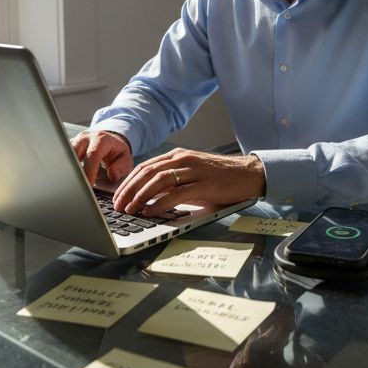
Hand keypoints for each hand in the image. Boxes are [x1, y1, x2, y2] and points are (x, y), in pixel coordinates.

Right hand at [71, 129, 133, 184]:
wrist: (109, 140)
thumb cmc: (116, 152)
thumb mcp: (125, 158)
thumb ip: (121, 167)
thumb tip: (112, 175)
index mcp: (101, 139)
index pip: (93, 154)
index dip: (89, 170)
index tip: (88, 184)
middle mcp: (86, 137)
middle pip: (75, 153)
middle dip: (75, 171)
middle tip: (77, 187)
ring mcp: (75, 140)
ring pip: (66, 155)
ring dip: (68, 169)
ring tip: (72, 184)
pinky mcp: (69, 145)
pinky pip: (63, 156)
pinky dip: (65, 167)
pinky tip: (68, 178)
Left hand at [113, 148, 264, 215]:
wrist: (249, 174)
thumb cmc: (221, 178)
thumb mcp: (193, 176)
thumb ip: (173, 183)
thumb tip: (150, 198)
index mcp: (179, 156)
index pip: (145, 166)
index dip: (128, 181)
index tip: (118, 196)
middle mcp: (184, 159)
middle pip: (147, 172)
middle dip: (129, 190)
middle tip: (118, 205)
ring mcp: (194, 171)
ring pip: (158, 181)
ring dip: (140, 196)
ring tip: (130, 209)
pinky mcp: (204, 184)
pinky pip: (176, 193)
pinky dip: (159, 203)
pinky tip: (150, 211)